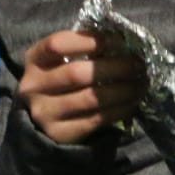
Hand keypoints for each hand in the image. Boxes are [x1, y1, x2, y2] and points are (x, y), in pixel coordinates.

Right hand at [18, 30, 142, 143]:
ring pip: (90, 98)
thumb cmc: (57, 79)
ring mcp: (45, 112)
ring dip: (122, 90)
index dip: (88, 40)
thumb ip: (82, 48)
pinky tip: (132, 103)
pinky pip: (96, 119)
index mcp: (33, 60)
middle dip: (114, 67)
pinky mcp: (60, 133)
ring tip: (140, 84)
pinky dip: (119, 110)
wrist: (40, 118)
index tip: (116, 41)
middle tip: (138, 64)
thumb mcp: (59, 59)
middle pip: (77, 73)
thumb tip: (122, 43)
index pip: (56, 44)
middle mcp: (33, 86)